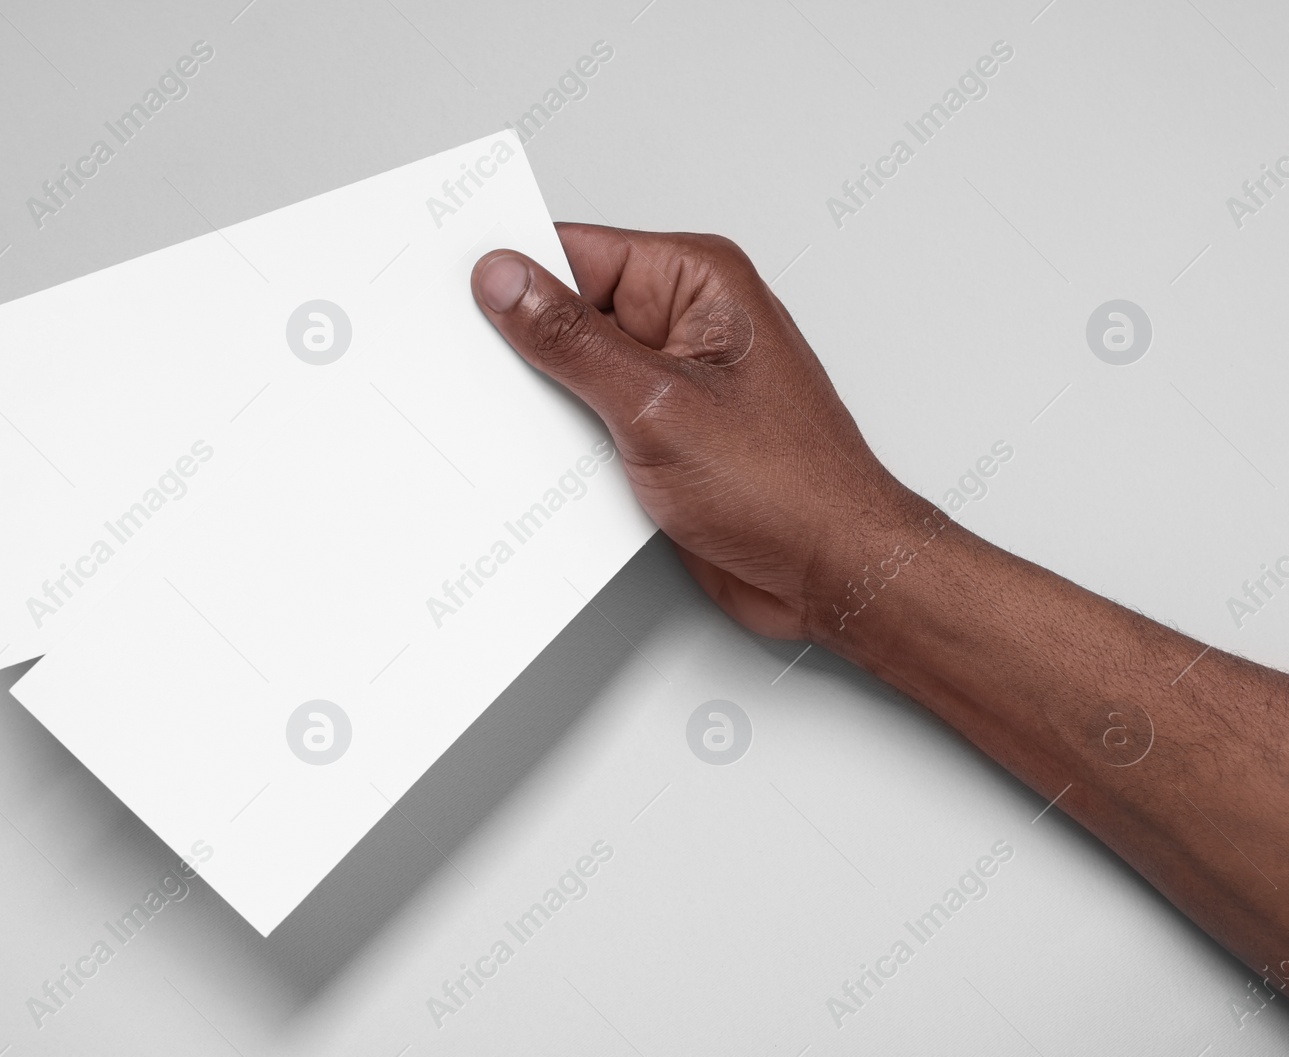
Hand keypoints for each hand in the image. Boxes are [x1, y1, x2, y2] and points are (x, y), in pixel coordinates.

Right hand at [472, 223, 923, 641]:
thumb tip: (508, 282)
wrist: (831, 573)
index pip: (578, 250)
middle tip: (474, 371)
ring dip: (547, 401)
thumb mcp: (656, 406)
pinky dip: (566, 439)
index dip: (514, 271)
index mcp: (698, 281)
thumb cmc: (789, 487)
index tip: (457, 296)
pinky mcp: (665, 432)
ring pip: (577, 370)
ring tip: (518, 427)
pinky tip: (548, 463)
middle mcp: (688, 321)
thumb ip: (572, 342)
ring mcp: (675, 379)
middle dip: (524, 343)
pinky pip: (594, 418)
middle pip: (572, 309)